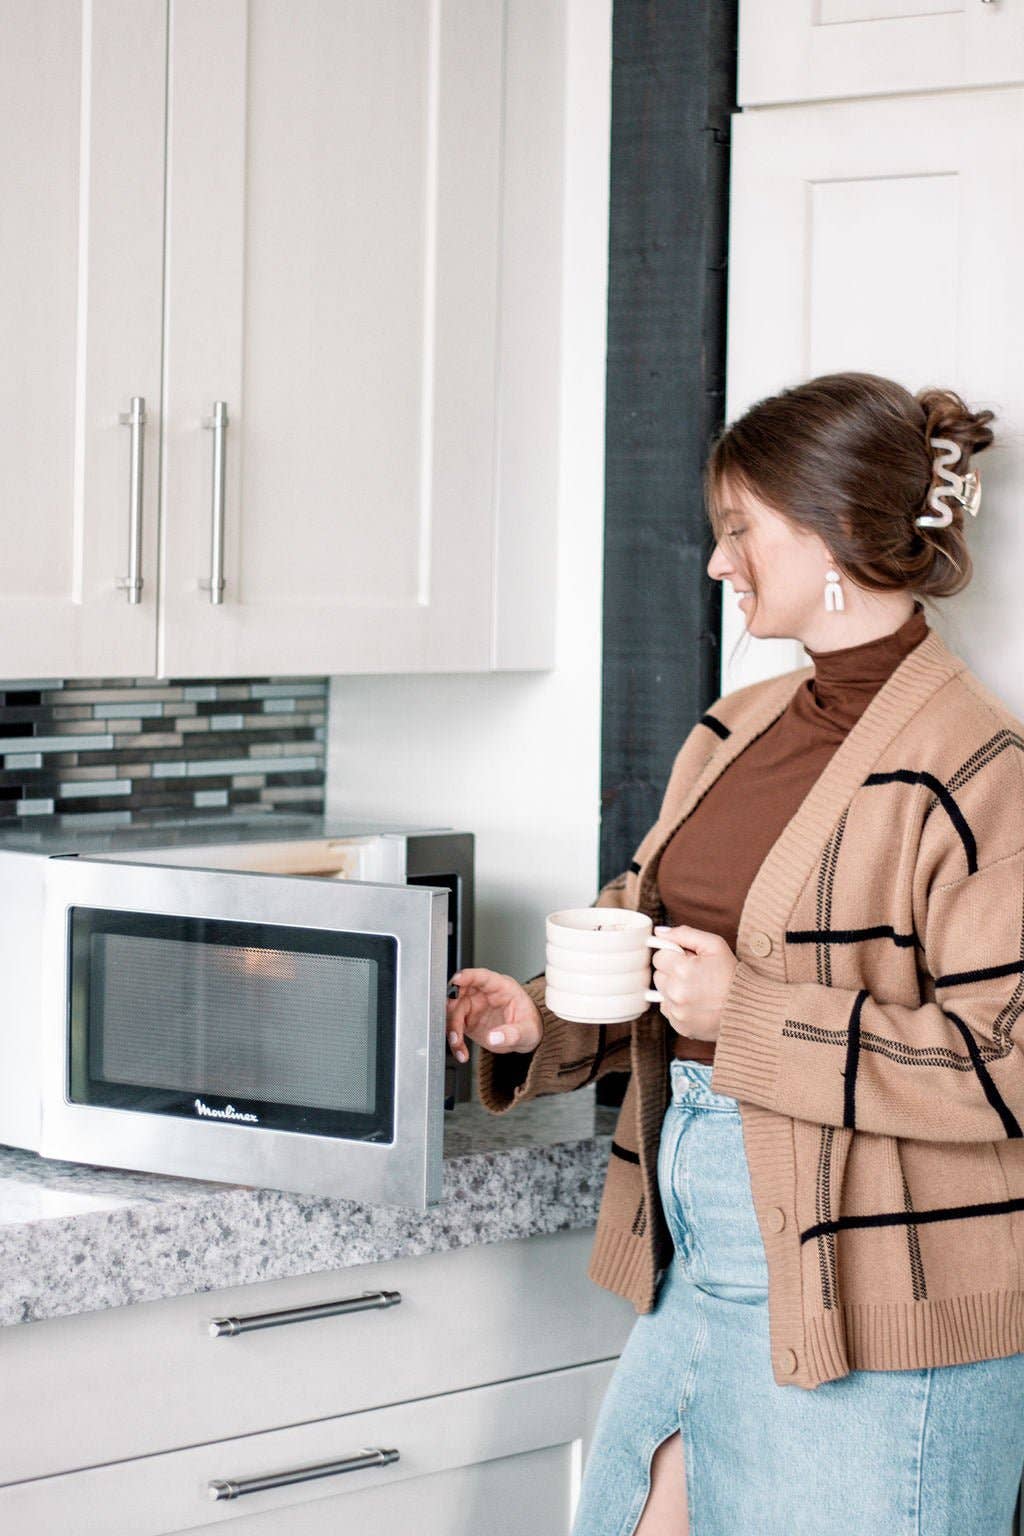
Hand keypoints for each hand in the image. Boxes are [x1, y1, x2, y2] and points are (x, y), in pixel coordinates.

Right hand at [445, 968, 543, 1060]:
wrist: (525, 1037)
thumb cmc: (529, 1025)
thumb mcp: (527, 1031)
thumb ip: (512, 1033)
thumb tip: (494, 1038)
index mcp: (501, 987)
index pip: (482, 976)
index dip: (467, 976)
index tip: (456, 981)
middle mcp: (483, 994)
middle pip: (460, 993)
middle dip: (452, 1009)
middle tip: (453, 1027)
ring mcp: (473, 1007)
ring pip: (453, 1012)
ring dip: (451, 1029)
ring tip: (458, 1045)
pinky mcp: (467, 1021)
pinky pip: (454, 1028)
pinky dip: (454, 1041)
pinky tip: (461, 1052)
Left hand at [649, 925, 738, 1042]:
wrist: (748, 1008)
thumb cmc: (732, 975)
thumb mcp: (715, 945)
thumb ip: (684, 934)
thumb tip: (659, 931)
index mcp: (682, 969)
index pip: (659, 956)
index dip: (675, 956)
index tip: (690, 960)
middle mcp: (676, 993)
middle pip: (658, 975)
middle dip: (673, 973)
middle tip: (696, 975)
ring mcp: (677, 1012)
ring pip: (662, 994)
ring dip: (674, 990)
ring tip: (698, 990)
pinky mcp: (680, 1026)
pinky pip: (669, 1010)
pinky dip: (679, 1007)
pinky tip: (697, 1004)